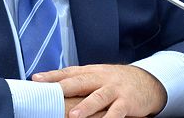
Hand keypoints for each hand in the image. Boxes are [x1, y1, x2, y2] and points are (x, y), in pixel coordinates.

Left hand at [32, 64, 166, 117]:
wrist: (147, 81)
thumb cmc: (116, 80)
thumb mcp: (98, 75)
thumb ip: (80, 79)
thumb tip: (55, 84)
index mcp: (92, 71)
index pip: (69, 71)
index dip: (52, 75)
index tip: (36, 79)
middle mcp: (101, 78)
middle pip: (81, 81)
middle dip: (64, 87)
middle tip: (49, 93)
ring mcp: (114, 89)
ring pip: (98, 97)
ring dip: (86, 107)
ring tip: (73, 115)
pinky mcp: (127, 102)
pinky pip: (117, 112)